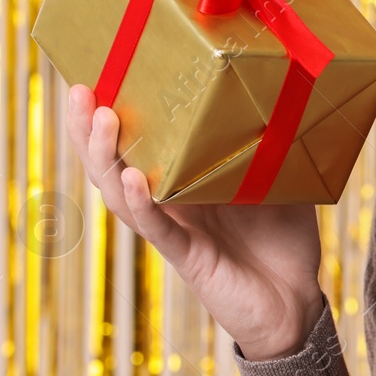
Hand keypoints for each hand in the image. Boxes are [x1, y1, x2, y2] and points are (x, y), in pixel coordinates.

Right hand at [65, 83, 326, 360]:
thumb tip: (280, 93)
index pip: (142, 143)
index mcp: (186, 180)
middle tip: (79, 90)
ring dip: (107, 157)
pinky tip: (133, 178)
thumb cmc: (284, 240)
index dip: (118, 113)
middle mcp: (170, 203)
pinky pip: (158, 228)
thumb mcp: (282, 180)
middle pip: (114, 164)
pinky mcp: (188, 258)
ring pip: (123, 194)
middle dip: (90, 129)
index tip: (100, 74)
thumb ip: (273, 145)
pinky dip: (144, 203)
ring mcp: (175, 230)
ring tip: (98, 118)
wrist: (296, 302)